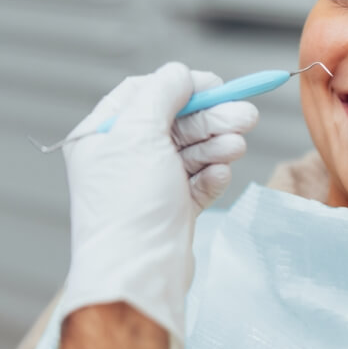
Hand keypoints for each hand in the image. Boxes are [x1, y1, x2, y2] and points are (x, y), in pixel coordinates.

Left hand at [59, 62, 258, 341]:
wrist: (138, 274)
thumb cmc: (129, 205)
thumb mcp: (140, 133)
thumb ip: (162, 93)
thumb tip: (180, 74)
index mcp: (101, 136)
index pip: (142, 93)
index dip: (180, 85)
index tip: (214, 85)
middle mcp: (122, 158)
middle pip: (173, 122)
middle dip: (210, 117)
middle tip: (246, 115)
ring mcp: (147, 185)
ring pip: (189, 151)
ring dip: (215, 143)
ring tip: (238, 144)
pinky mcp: (170, 210)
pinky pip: (196, 182)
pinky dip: (211, 175)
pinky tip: (220, 173)